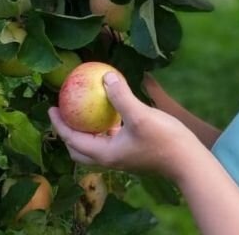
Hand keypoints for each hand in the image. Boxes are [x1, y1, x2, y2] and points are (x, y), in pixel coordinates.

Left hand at [48, 71, 199, 181]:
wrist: (187, 161)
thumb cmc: (164, 139)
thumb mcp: (140, 115)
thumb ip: (121, 96)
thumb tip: (105, 76)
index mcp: (105, 153)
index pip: (72, 140)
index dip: (59, 124)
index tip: (50, 108)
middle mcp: (111, 158)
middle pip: (79, 149)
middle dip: (68, 132)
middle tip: (63, 113)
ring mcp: (123, 157)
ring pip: (95, 146)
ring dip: (86, 132)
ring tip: (83, 112)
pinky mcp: (134, 153)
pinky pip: (110, 140)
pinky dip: (104, 129)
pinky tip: (112, 114)